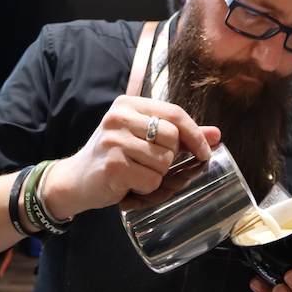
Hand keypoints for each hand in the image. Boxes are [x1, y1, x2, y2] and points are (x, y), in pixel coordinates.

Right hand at [43, 95, 220, 217]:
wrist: (74, 180)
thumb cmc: (112, 157)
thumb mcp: (142, 138)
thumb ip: (179, 133)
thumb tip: (216, 134)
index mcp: (128, 104)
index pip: (174, 112)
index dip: (195, 134)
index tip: (205, 151)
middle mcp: (119, 117)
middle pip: (172, 136)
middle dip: (170, 156)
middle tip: (152, 163)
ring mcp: (114, 141)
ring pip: (164, 160)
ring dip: (157, 174)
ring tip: (137, 172)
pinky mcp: (113, 166)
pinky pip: (151, 179)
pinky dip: (146, 187)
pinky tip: (130, 183)